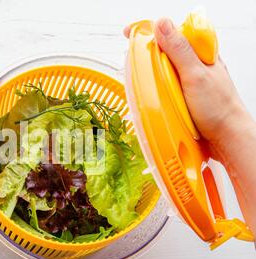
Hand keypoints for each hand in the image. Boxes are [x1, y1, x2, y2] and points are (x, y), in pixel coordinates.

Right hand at [124, 18, 252, 159]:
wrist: (225, 138)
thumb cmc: (218, 108)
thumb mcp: (195, 75)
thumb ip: (179, 50)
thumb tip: (162, 24)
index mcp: (199, 52)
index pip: (172, 32)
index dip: (150, 31)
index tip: (130, 33)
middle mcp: (192, 64)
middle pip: (163, 51)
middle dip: (148, 57)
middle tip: (138, 66)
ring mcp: (186, 81)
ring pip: (161, 71)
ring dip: (151, 77)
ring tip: (147, 87)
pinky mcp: (181, 96)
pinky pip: (162, 88)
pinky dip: (155, 92)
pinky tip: (154, 98)